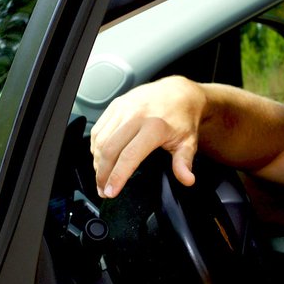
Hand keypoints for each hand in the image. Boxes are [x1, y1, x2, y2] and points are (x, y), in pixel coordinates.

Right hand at [90, 76, 205, 198]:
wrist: (178, 92)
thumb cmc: (182, 119)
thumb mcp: (188, 142)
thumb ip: (184, 162)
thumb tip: (187, 179)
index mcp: (154, 126)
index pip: (129, 156)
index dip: (117, 176)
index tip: (111, 192)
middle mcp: (136, 115)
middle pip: (110, 150)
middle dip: (103, 174)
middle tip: (103, 191)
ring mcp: (123, 108)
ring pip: (100, 140)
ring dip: (97, 163)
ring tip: (100, 178)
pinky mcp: (116, 105)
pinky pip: (98, 129)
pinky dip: (96, 147)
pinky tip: (100, 160)